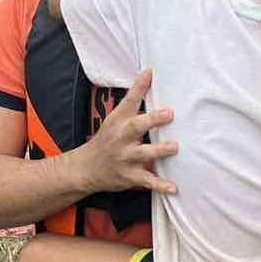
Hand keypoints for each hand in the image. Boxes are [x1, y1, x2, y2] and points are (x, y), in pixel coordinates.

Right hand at [80, 69, 177, 194]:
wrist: (86, 168)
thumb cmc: (107, 139)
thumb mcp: (116, 118)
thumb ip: (133, 98)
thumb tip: (149, 73)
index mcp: (119, 121)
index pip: (128, 101)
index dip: (139, 86)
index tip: (149, 73)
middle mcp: (121, 138)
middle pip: (137, 127)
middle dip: (152, 120)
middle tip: (169, 114)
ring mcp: (125, 158)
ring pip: (144, 154)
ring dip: (160, 151)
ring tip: (175, 147)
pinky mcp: (130, 176)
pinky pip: (147, 181)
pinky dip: (160, 185)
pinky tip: (174, 188)